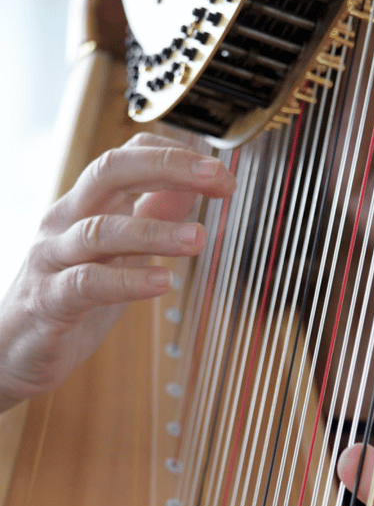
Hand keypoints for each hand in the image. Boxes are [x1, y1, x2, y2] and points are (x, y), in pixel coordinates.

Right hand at [0, 132, 235, 410]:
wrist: (12, 351)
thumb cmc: (67, 299)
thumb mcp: (118, 255)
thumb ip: (149, 219)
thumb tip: (190, 188)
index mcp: (85, 205)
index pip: (127, 156)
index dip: (174, 155)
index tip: (221, 172)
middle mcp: (65, 221)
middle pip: (110, 171)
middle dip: (167, 167)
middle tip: (217, 178)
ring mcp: (53, 258)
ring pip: (101, 229)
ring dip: (156, 231)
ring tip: (199, 238)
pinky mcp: (50, 301)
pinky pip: (89, 283)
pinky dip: (129, 281)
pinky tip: (164, 283)